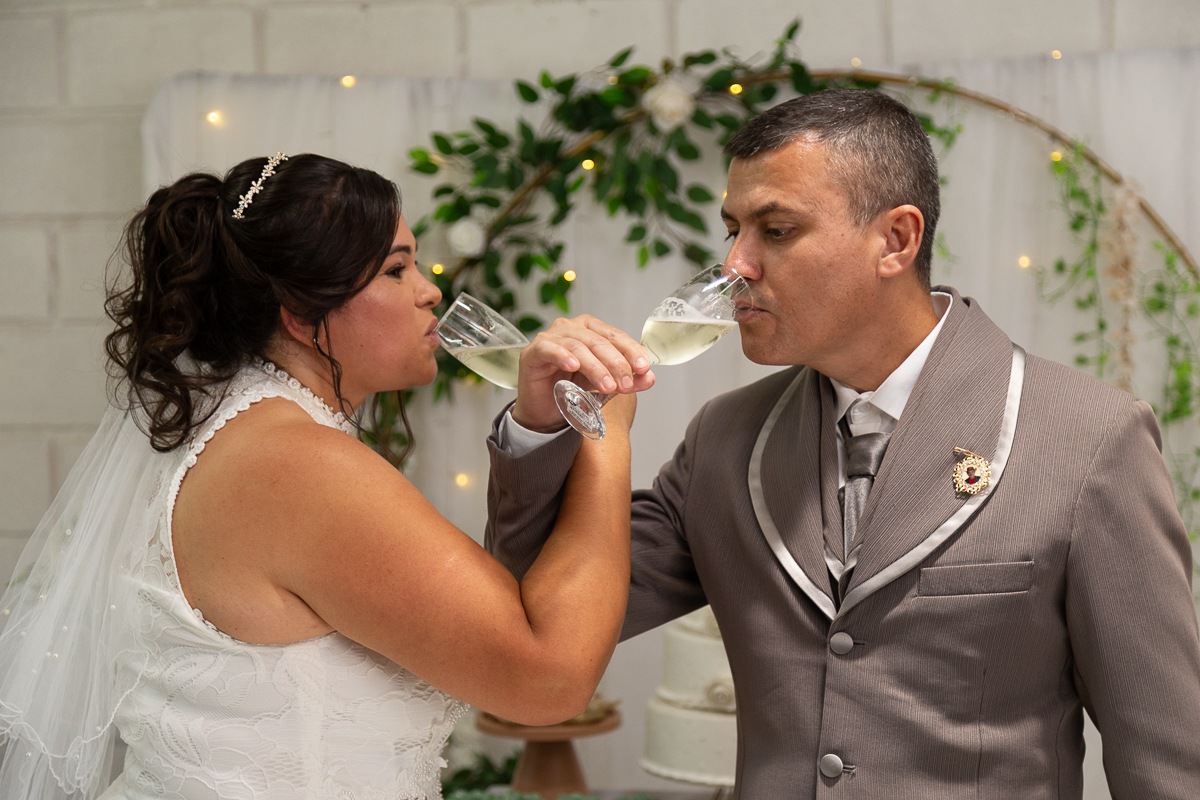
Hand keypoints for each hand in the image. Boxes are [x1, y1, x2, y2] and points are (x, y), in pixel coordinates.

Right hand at [513, 315, 654, 432]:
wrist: (544, 410)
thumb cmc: (572, 389)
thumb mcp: (604, 384)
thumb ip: (627, 380)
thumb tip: (649, 378)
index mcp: (591, 329)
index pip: (616, 336)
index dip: (631, 351)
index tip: (643, 369)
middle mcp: (572, 328)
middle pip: (599, 341)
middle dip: (616, 363)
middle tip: (626, 384)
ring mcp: (551, 337)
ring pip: (578, 346)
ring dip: (596, 367)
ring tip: (607, 385)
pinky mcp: (533, 351)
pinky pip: (549, 349)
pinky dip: (562, 355)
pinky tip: (574, 366)